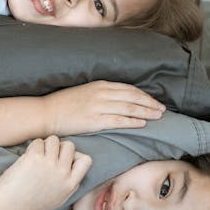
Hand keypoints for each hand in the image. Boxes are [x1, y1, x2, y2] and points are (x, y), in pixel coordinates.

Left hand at [0, 136, 91, 209]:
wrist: (8, 204)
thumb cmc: (30, 203)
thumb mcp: (58, 200)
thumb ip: (69, 185)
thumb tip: (74, 169)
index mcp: (70, 184)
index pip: (86, 160)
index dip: (76, 156)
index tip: (64, 159)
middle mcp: (63, 173)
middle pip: (69, 145)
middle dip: (59, 147)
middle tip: (47, 155)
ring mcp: (49, 164)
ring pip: (54, 139)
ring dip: (45, 144)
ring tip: (37, 155)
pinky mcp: (35, 157)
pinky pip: (38, 141)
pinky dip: (32, 147)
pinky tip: (27, 158)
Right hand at [43, 81, 164, 136]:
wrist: (47, 112)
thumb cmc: (64, 104)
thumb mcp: (85, 92)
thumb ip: (102, 93)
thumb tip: (119, 99)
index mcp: (100, 85)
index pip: (129, 89)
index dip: (144, 95)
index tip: (154, 101)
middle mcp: (101, 93)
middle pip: (133, 97)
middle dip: (150, 103)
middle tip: (162, 109)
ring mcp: (98, 106)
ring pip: (129, 108)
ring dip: (146, 112)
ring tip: (158, 116)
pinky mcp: (95, 120)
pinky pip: (119, 120)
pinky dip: (132, 121)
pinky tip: (142, 124)